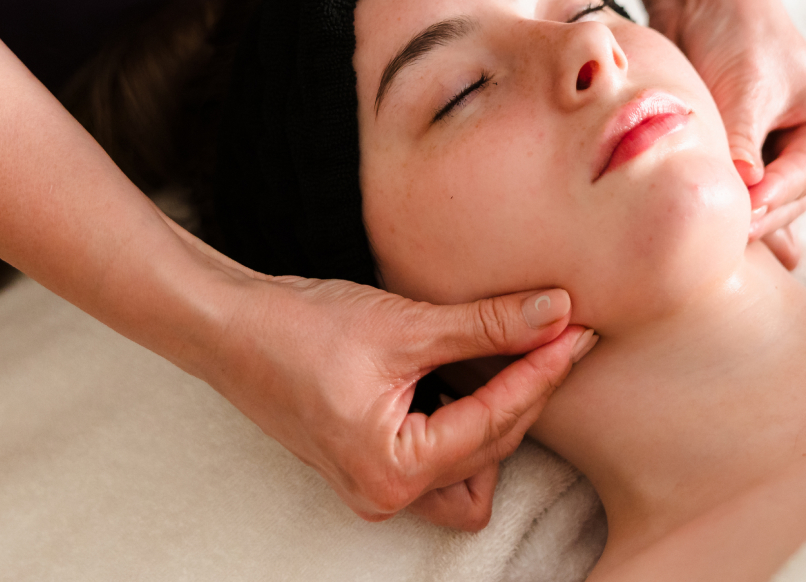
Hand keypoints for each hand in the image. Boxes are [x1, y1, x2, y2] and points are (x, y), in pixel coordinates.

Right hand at [207, 273, 592, 531]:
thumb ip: (486, 325)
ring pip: (471, 474)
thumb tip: (555, 312)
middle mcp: (386, 494)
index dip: (542, 371)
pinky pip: (440, 463)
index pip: (495, 422)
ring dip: (498, 423)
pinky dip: (464, 426)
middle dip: (528, 391)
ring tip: (516, 359)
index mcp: (393, 470)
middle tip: (560, 333)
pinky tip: (472, 374)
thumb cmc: (299, 328)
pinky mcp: (370, 466)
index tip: (577, 329)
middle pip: (491, 451)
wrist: (227, 328)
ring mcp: (376, 486)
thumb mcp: (404, 324)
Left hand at [646, 0, 805, 257]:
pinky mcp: (739, 164)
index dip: (776, 193)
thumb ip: (745, 142)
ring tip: (710, 236)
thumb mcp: (746, 89)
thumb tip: (748, 191)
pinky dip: (724, 211)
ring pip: (761, 208)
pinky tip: (709, 241)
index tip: (749, 207)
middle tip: (722, 229)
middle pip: (787, 202)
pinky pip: (736, 199)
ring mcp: (775, 163)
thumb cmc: (737, 33)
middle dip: (756, 214)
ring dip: (738, 216)